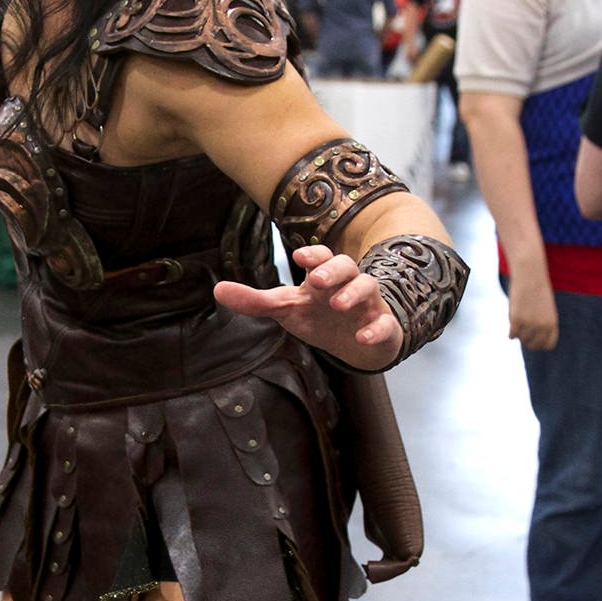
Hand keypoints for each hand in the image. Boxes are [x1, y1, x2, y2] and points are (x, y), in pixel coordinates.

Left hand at [214, 245, 403, 371]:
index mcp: (323, 278)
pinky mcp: (382, 326)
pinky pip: (384, 324)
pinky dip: (377, 329)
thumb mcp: (286, 309)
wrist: (354, 344)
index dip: (313, 255)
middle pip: (346, 266)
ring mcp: (367, 305)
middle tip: (317, 280)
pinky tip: (363, 337)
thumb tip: (217, 290)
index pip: (321, 257)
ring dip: (354, 293)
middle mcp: (346, 285)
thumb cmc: (319, 317)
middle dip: (333, 270)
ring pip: (368, 287)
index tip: (299, 257)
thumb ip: (255, 301)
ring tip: (338, 304)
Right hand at [507, 266, 558, 351]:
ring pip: (522, 340)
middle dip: (528, 342)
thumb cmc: (538, 290)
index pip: (548, 345)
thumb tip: (530, 338)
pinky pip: (512, 335)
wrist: (530, 275)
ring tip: (519, 324)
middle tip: (524, 335)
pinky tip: (513, 324)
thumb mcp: (545, 309)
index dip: (541, 344)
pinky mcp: (516, 320)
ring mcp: (529, 324)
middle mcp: (542, 326)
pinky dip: (511, 333)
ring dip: (519, 335)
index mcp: (552, 323)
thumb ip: (541, 324)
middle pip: (533, 345)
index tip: (535, 340)